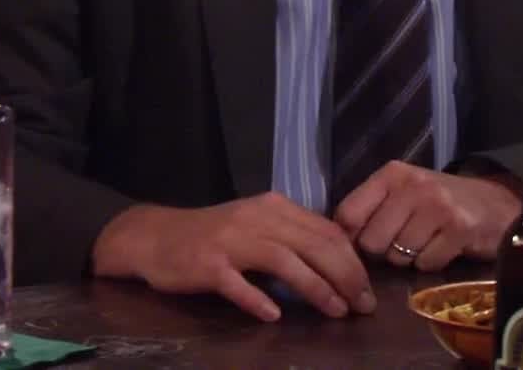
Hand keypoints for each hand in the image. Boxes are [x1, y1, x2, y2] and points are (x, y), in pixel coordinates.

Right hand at [90, 193, 375, 322]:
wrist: (154, 236)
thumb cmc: (211, 235)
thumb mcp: (255, 226)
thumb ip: (291, 237)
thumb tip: (338, 262)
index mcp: (272, 207)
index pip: (326, 230)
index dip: (352, 260)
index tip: (367, 288)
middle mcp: (255, 218)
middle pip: (312, 244)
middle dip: (345, 276)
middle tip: (363, 306)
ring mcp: (230, 241)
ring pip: (283, 261)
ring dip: (316, 288)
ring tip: (336, 311)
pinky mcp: (207, 264)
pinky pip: (238, 284)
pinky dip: (258, 300)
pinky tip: (274, 315)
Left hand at [331, 161, 522, 271]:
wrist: (495, 204)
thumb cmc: (439, 201)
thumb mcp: (402, 193)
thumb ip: (371, 209)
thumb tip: (338, 241)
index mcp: (391, 174)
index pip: (348, 214)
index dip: (351, 237)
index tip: (364, 242)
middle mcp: (413, 186)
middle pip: (371, 241)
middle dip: (384, 251)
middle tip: (403, 242)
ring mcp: (437, 206)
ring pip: (397, 256)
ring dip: (409, 259)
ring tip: (425, 242)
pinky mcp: (459, 229)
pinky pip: (426, 264)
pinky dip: (431, 264)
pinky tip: (443, 248)